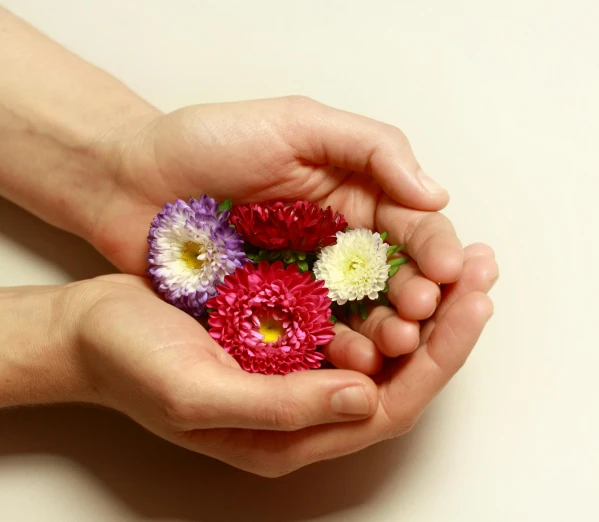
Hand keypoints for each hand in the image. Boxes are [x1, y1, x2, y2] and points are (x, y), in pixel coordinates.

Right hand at [70, 244, 494, 476]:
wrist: (92, 330)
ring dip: (427, 300)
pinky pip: (357, 314)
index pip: (392, 402)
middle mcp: (309, 405)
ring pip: (387, 340)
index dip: (440, 353)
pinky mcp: (294, 330)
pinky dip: (388, 286)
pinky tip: (407, 257)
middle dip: (450, 321)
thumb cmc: (132, 366)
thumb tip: (368, 396)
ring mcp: (304, 367)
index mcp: (294, 433)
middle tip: (484, 269)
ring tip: (462, 258)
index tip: (473, 302)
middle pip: (403, 371)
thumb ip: (286, 406)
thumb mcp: (200, 394)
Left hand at [92, 96, 467, 373]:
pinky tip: (357, 359)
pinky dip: (342, 351)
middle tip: (422, 309)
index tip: (449, 270)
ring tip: (398, 339)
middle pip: (401, 277)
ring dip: (390, 329)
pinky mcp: (278, 315)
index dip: (437, 248)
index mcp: (356, 194)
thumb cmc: (207, 142)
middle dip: (421, 295)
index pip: (416, 226)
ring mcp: (311, 283)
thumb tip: (434, 194)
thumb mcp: (296, 124)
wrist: (128, 181)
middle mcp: (342, 242)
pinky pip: (320, 338)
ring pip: (367, 315)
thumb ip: (370, 148)